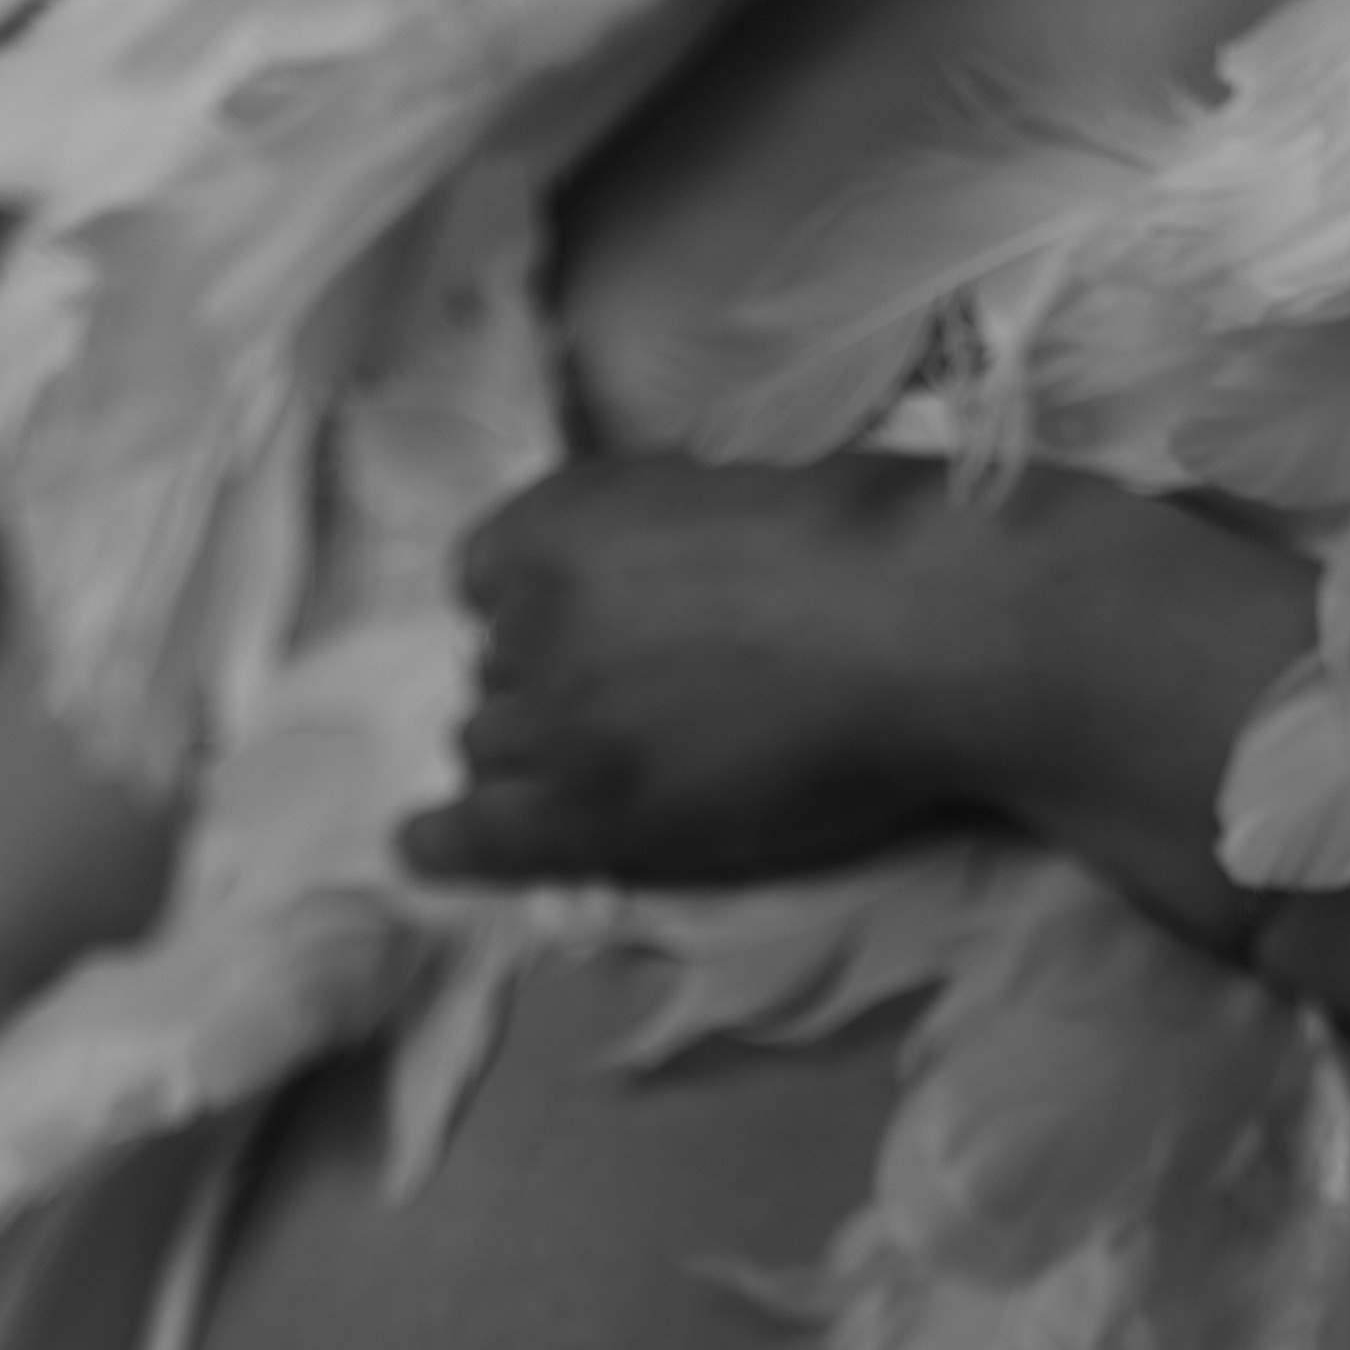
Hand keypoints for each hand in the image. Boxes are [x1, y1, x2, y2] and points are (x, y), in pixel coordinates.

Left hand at [400, 453, 1317, 942]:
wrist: (932, 633)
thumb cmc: (875, 549)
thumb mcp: (731, 498)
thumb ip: (653, 544)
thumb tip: (643, 597)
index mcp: (564, 514)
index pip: (487, 578)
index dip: (537, 616)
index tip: (591, 638)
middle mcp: (534, 610)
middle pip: (495, 675)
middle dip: (544, 694)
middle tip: (638, 717)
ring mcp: (558, 716)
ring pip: (494, 751)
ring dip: (539, 763)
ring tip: (620, 778)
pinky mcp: (595, 810)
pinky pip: (483, 834)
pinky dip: (447, 844)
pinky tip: (417, 851)